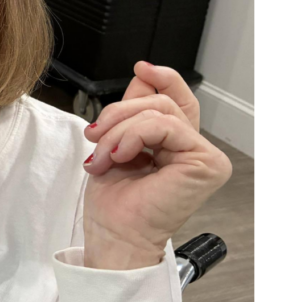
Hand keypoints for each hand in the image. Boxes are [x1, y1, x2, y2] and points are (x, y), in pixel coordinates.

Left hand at [80, 62, 232, 269]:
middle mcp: (195, 149)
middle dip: (119, 113)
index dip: (161, 78)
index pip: (175, 98)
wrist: (113, 235)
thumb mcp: (117, 141)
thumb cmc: (115, 202)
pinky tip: (121, 156)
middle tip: (95, 136)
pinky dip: (133, 136)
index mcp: (177, 144)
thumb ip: (134, 109)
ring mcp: (205, 156)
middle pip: (161, 101)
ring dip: (119, 130)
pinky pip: (165, 126)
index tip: (140, 66)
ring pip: (159, 112)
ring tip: (104, 156)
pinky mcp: (206, 164)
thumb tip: (144, 72)